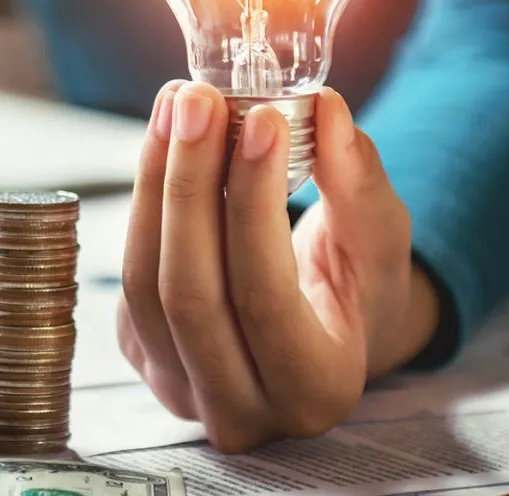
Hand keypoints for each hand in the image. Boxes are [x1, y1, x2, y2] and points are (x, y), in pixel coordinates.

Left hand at [117, 81, 438, 451]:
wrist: (324, 328)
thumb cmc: (359, 283)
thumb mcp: (380, 235)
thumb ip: (358, 179)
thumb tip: (326, 109)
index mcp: (316, 389)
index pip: (265, 295)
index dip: (255, 203)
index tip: (261, 119)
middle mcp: (243, 410)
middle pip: (188, 292)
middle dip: (188, 184)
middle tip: (198, 99)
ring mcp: (182, 390)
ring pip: (143, 283)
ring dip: (154, 182)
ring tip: (177, 105)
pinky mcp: (142, 356)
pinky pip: (128, 278)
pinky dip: (143, 200)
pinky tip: (166, 143)